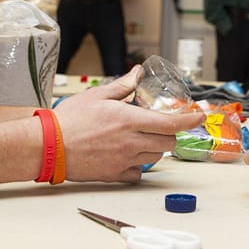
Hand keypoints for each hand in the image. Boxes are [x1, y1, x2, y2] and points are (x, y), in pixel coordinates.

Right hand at [53, 67, 203, 182]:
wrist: (49, 147)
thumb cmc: (69, 120)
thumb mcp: (97, 95)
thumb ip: (123, 86)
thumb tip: (138, 73)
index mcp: (129, 120)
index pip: (171, 122)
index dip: (190, 120)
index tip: (199, 117)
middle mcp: (131, 142)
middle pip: (168, 142)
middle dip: (169, 133)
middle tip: (158, 125)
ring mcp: (124, 160)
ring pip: (156, 157)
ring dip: (155, 147)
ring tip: (139, 138)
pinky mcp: (115, 175)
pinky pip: (138, 173)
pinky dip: (138, 165)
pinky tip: (127, 155)